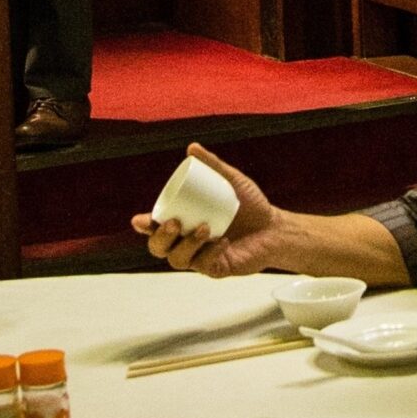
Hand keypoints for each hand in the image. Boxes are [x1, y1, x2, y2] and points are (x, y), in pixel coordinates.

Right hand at [130, 142, 280, 276]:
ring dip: (187, 245)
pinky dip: (211, 253)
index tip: (140, 220)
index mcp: (183, 223)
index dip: (144, 226)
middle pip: (159, 247)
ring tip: (204, 228)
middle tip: (176, 223)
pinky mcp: (216, 269)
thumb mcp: (232, 181)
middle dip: (161, 238)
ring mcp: (199, 258)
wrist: (275, 227)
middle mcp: (186, 243)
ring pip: (178, 259)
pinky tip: (222, 242)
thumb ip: (213, 165)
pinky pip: (205, 266)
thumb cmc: (250, 204)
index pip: (155, 227)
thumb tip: (192, 148)